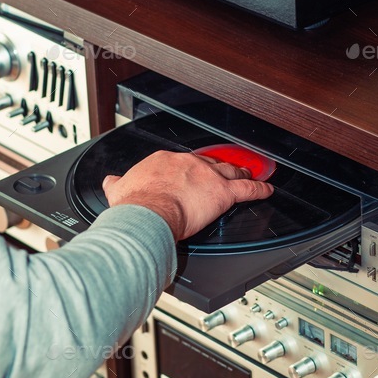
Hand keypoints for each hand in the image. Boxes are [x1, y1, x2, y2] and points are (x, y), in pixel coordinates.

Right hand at [102, 150, 273, 240]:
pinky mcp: (222, 193)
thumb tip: (111, 182)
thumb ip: (117, 185)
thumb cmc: (135, 207)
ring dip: (239, 171)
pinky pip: (246, 189)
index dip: (186, 169)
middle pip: (207, 163)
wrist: (147, 215)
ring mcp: (207, 176)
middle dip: (215, 167)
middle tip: (222, 169)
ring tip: (246, 172)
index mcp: (164, 162)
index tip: (187, 173)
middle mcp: (188, 164)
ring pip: (228, 171)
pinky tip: (267, 189)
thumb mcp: (119, 191)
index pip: (180, 163)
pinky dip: (259, 189)